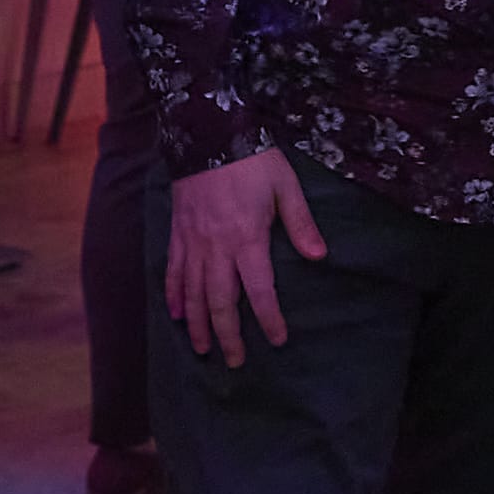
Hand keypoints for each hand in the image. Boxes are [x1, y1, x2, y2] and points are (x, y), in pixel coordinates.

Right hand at [164, 148, 326, 366]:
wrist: (207, 132)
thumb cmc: (252, 159)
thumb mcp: (285, 185)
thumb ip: (301, 222)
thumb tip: (320, 256)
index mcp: (247, 238)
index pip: (258, 290)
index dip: (269, 318)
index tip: (277, 339)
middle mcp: (217, 248)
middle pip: (220, 302)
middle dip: (228, 335)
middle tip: (234, 361)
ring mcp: (192, 243)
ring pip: (193, 293)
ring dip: (198, 325)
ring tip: (203, 349)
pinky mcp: (177, 233)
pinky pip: (172, 271)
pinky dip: (174, 295)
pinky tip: (176, 314)